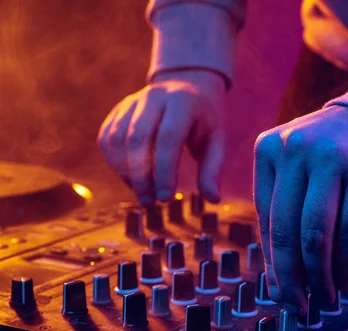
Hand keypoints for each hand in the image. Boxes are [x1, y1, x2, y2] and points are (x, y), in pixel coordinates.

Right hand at [97, 70, 225, 204]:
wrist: (187, 88)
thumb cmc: (204, 121)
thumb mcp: (216, 141)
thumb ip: (212, 169)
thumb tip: (213, 199)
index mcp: (182, 101)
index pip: (168, 137)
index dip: (164, 170)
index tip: (165, 197)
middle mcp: (154, 96)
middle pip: (137, 138)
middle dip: (141, 175)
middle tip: (150, 201)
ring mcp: (132, 101)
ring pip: (117, 139)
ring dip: (125, 172)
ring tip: (143, 193)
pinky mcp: (118, 110)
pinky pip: (106, 139)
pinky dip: (114, 163)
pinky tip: (131, 179)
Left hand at [253, 106, 347, 311]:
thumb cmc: (333, 155)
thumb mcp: (297, 167)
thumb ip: (284, 210)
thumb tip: (280, 280)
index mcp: (268, 148)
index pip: (266, 219)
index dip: (273, 262)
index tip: (279, 292)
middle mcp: (297, 149)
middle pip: (286, 229)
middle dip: (291, 278)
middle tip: (296, 306)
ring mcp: (334, 158)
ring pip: (316, 235)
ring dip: (319, 276)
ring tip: (324, 297)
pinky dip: (345, 263)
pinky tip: (344, 280)